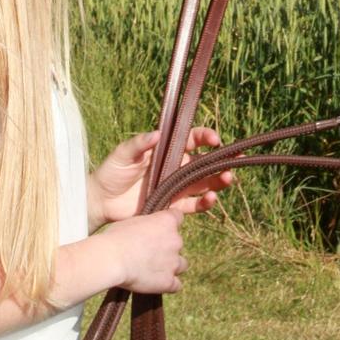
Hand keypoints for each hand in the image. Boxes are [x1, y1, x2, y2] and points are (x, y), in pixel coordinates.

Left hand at [87, 127, 234, 230]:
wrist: (102, 201)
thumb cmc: (111, 172)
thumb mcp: (123, 154)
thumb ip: (139, 144)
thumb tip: (156, 134)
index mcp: (167, 150)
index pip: (191, 139)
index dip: (205, 137)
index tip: (214, 139)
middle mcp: (176, 167)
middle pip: (205, 162)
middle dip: (222, 160)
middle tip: (237, 159)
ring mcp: (176, 187)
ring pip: (205, 183)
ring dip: (218, 181)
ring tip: (228, 179)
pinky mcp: (173, 206)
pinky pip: (194, 204)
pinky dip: (205, 202)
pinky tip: (211, 199)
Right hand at [101, 211, 186, 294]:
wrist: (113, 258)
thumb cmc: (117, 237)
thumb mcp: (133, 221)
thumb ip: (147, 224)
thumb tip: (148, 230)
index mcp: (167, 221)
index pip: (178, 217)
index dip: (168, 224)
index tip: (158, 229)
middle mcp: (176, 240)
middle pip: (178, 243)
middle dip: (167, 247)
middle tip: (149, 252)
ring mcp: (174, 262)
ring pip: (182, 265)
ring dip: (171, 266)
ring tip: (154, 269)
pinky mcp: (169, 282)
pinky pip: (176, 285)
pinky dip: (168, 284)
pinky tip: (156, 283)